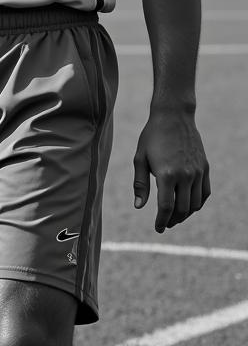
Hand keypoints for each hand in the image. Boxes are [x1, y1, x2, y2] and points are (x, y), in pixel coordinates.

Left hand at [133, 105, 209, 231]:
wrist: (173, 117)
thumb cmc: (152, 136)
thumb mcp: (140, 158)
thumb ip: (140, 184)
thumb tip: (139, 206)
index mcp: (166, 174)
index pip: (166, 207)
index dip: (162, 221)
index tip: (158, 228)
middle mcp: (185, 175)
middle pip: (182, 209)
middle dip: (173, 220)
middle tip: (165, 224)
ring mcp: (198, 172)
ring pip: (195, 204)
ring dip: (185, 214)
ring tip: (175, 216)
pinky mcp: (205, 168)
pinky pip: (205, 193)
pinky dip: (198, 203)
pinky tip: (188, 205)